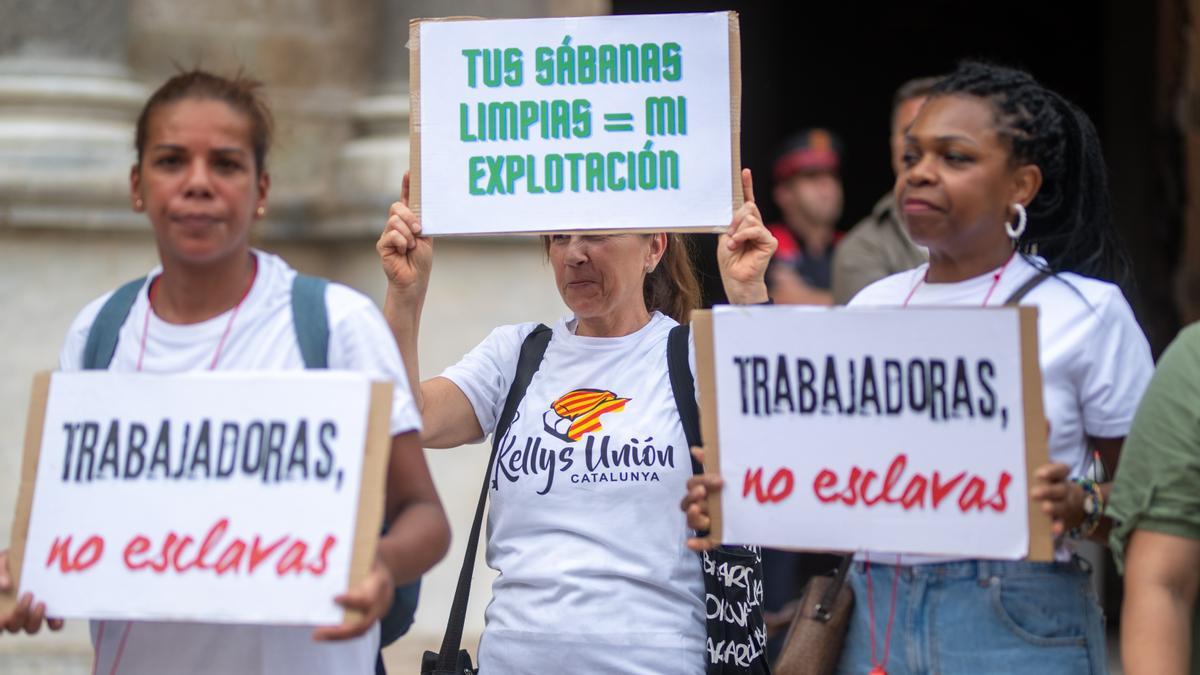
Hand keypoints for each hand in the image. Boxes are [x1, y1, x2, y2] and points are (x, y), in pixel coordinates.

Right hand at [0, 550, 63, 634]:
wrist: (26, 558)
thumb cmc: (9, 565)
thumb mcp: (2, 563)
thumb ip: (0, 572)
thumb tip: (6, 585)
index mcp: (1, 609)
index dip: (0, 625)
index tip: (4, 617)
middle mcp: (14, 616)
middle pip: (14, 627)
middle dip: (20, 614)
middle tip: (28, 595)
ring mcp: (31, 615)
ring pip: (31, 629)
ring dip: (36, 619)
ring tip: (41, 603)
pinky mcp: (49, 612)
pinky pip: (53, 625)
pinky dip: (55, 623)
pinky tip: (58, 617)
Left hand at [312, 555, 394, 641]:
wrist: (390, 566)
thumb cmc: (371, 558)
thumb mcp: (367, 552)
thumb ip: (353, 555)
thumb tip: (329, 551)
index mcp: (380, 583)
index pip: (367, 598)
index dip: (351, 601)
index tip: (334, 598)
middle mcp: (382, 602)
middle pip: (363, 623)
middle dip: (340, 631)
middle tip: (317, 632)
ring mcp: (378, 613)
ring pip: (360, 630)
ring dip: (337, 636)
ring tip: (317, 635)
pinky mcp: (372, 618)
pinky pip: (357, 630)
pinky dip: (340, 634)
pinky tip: (324, 633)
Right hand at [376, 172, 432, 296]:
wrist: (414, 279)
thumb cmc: (420, 259)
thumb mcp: (426, 237)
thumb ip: (420, 222)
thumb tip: (415, 210)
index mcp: (409, 220)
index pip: (407, 199)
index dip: (407, 185)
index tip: (411, 171)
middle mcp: (397, 224)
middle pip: (397, 207)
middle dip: (410, 217)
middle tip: (419, 231)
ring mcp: (388, 233)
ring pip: (395, 221)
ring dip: (408, 235)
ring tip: (410, 247)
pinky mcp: (382, 244)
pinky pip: (392, 235)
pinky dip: (401, 243)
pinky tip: (403, 252)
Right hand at [681, 447, 723, 551]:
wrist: (756, 510)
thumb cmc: (732, 490)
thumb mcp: (723, 474)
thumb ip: (711, 462)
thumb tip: (696, 449)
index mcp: (701, 491)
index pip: (693, 484)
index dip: (702, 481)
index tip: (718, 479)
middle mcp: (700, 506)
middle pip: (687, 503)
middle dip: (693, 496)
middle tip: (703, 492)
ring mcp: (707, 522)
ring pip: (692, 522)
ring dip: (693, 518)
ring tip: (701, 514)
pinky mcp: (716, 537)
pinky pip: (704, 543)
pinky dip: (697, 544)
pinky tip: (690, 543)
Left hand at [718, 169, 775, 303]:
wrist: (736, 280)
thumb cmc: (731, 261)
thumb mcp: (726, 236)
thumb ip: (733, 222)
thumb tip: (743, 207)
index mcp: (745, 224)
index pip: (747, 201)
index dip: (746, 186)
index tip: (744, 171)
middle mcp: (756, 226)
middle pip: (748, 207)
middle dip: (735, 219)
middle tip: (729, 234)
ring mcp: (764, 233)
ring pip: (750, 217)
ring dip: (737, 230)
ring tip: (733, 245)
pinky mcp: (770, 241)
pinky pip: (755, 229)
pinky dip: (743, 235)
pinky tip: (737, 244)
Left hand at [1029, 463, 1083, 536]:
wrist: (1076, 505)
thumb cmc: (1052, 487)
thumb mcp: (1049, 479)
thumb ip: (1033, 476)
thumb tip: (1008, 474)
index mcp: (1059, 477)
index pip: (1060, 470)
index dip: (1051, 471)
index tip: (1038, 474)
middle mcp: (1065, 490)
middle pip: (1060, 489)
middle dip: (1048, 491)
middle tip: (1034, 493)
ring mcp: (1067, 505)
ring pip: (1062, 506)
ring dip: (1053, 508)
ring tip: (1045, 508)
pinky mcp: (1066, 519)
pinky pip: (1063, 522)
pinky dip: (1059, 525)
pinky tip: (1055, 529)